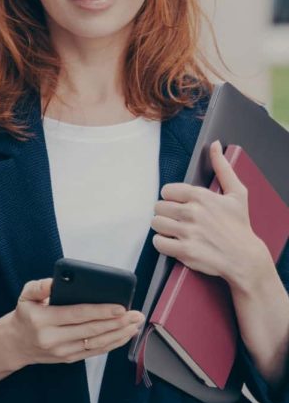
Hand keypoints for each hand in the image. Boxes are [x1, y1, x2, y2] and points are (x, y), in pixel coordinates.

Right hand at [8, 278, 144, 368]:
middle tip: (136, 314)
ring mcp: (62, 352)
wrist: (15, 343)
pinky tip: (124, 335)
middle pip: (91, 330)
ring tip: (135, 324)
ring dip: (119, 334)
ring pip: (96, 344)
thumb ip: (40, 285)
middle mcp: (54, 339)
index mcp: (44, 320)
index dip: (101, 311)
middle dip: (117, 322)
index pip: (78, 314)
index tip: (120, 306)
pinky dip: (112, 344)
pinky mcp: (69, 358)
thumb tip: (55, 281)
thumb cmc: (25, 314)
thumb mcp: (26, 294)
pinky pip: (94, 352)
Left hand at [150, 140, 265, 286]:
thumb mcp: (237, 193)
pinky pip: (158, 242)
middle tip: (176, 219)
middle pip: (159, 207)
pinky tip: (172, 242)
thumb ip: (222, 167)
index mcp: (201, 196)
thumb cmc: (240, 225)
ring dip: (162, 227)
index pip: (166, 190)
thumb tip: (215, 145)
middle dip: (166, 213)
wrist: (245, 258)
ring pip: (156, 223)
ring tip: (173, 230)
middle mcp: (192, 212)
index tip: (179, 204)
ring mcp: (188, 232)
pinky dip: (162, 243)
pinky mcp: (185, 251)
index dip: (171, 198)